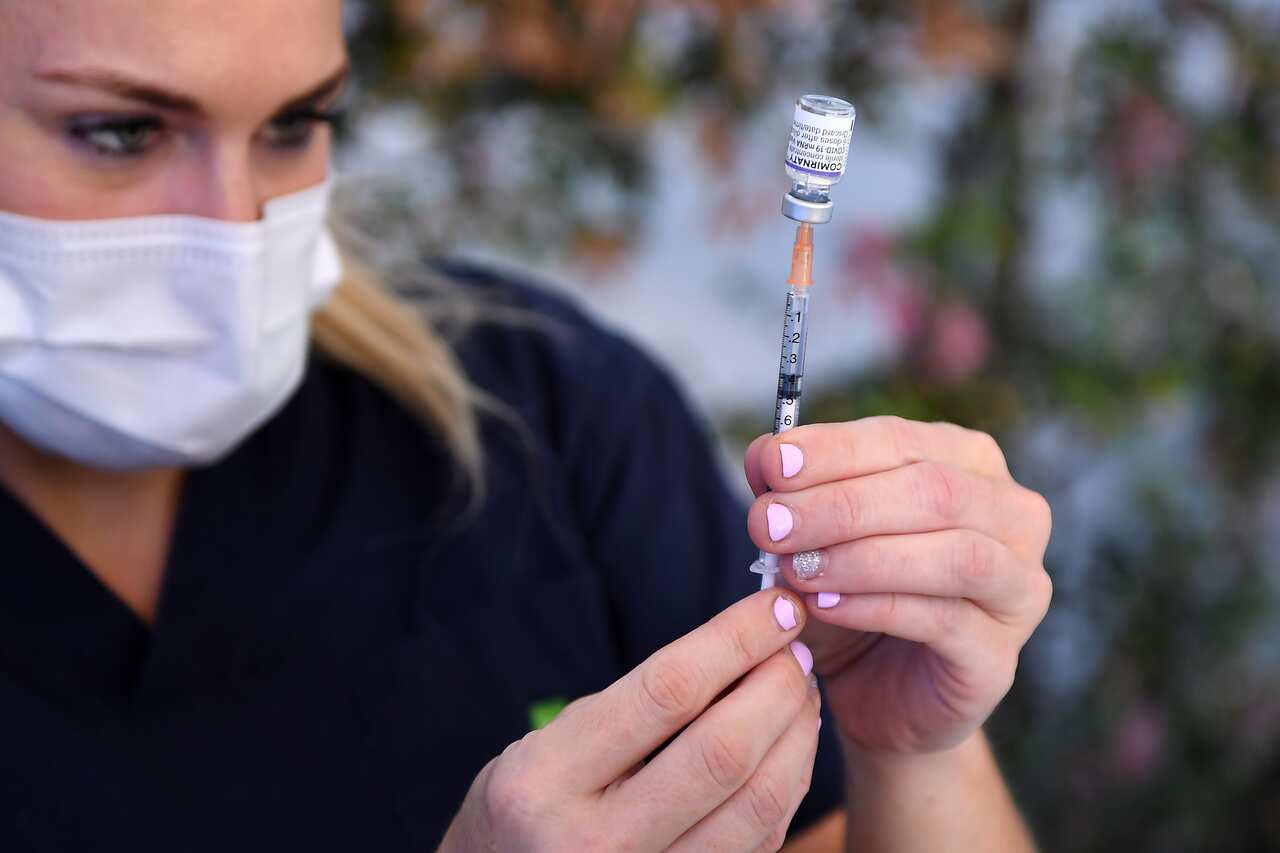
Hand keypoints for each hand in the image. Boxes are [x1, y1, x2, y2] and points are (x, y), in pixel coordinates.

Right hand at [439, 590, 822, 851]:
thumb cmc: (529, 806)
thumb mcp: (545, 745)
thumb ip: (633, 707)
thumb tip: (743, 645)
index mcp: (545, 780)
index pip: (666, 692)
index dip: (734, 640)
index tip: (774, 607)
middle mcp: (595, 844)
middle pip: (723, 752)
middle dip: (777, 685)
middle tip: (796, 648)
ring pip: (759, 804)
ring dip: (797, 734)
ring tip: (800, 690)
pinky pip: (761, 840)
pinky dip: (789, 782)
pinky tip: (789, 743)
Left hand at [743, 416, 1051, 756]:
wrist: (877, 697)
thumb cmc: (852, 598)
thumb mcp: (813, 537)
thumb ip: (794, 491)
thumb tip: (765, 454)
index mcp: (971, 464)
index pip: (903, 440)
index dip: (835, 449)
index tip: (771, 464)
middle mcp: (1014, 517)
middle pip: (935, 490)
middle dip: (841, 504)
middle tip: (769, 522)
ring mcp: (1020, 588)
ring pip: (955, 554)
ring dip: (861, 556)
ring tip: (793, 568)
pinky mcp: (1000, 656)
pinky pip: (944, 621)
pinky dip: (875, 607)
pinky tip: (821, 605)